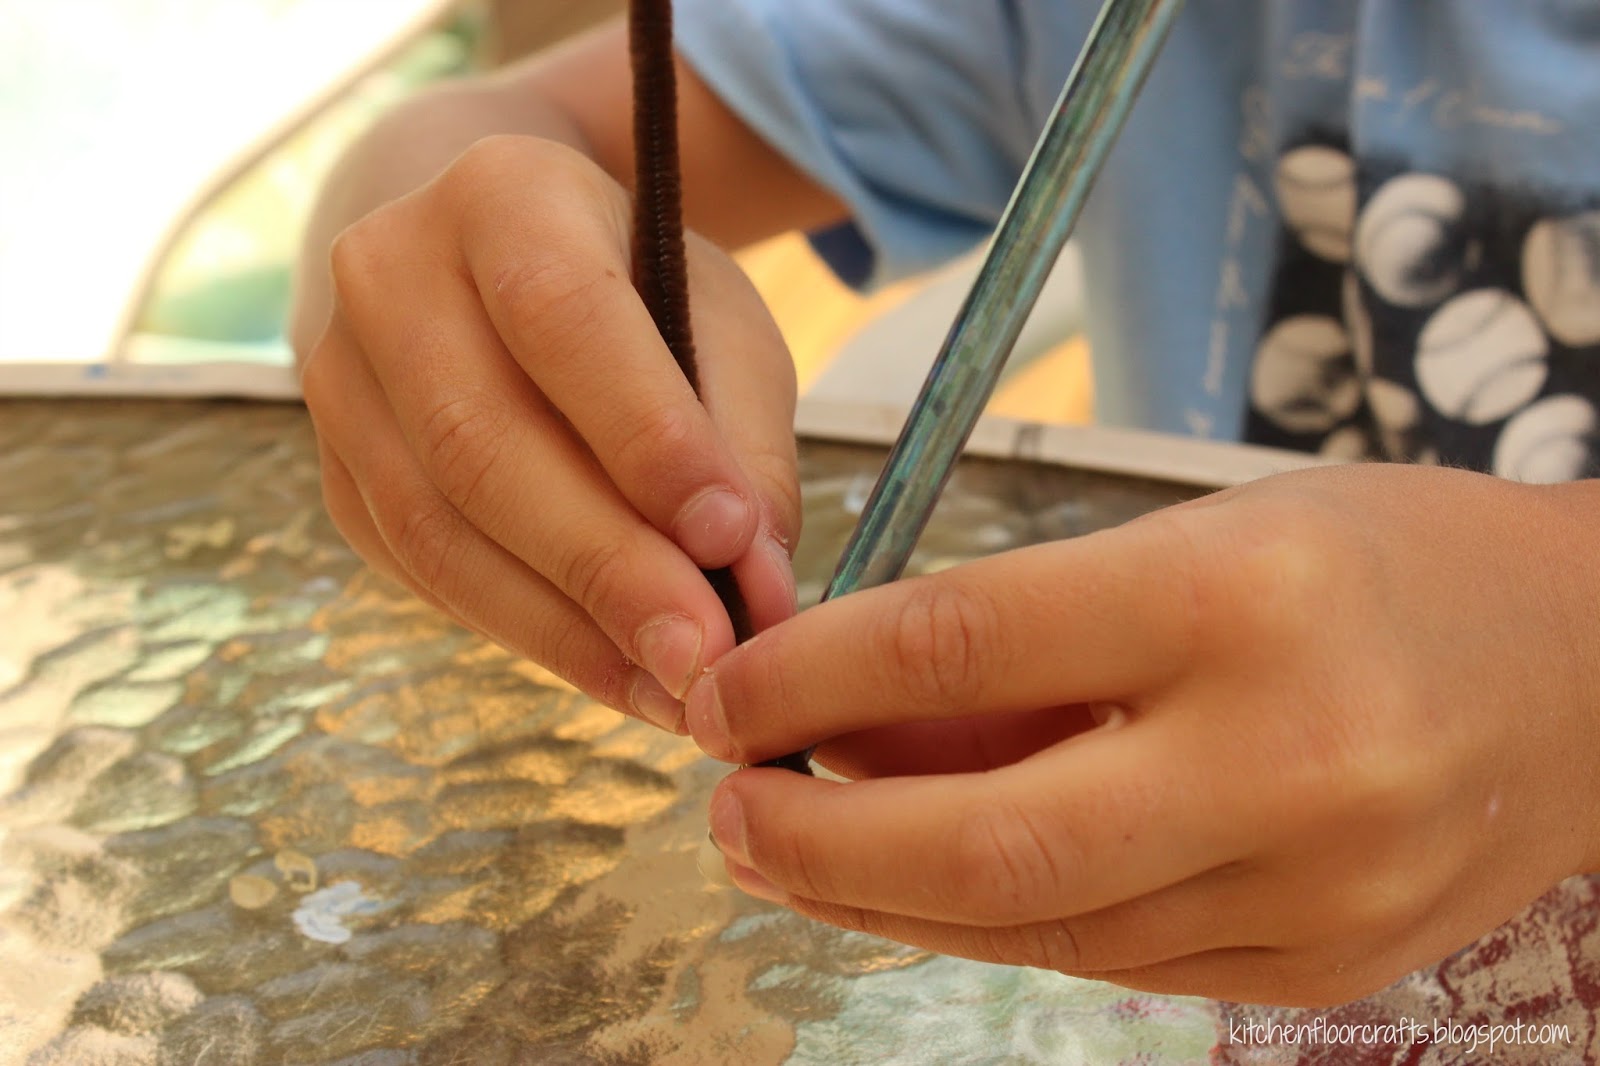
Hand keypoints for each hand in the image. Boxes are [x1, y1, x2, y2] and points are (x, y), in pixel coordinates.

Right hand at [299, 136, 800, 731]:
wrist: (487, 272)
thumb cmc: (628, 293)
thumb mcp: (712, 320)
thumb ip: (742, 439)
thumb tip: (756, 589)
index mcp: (498, 195)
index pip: (562, 317)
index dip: (646, 435)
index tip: (731, 537)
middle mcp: (388, 278)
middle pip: (482, 442)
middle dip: (605, 564)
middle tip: (706, 654)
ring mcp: (339, 384)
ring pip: (438, 529)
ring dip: (565, 626)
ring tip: (673, 686)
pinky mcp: (337, 480)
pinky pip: (426, 575)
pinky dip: (530, 636)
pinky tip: (616, 672)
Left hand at [686, 464, 1599, 1004]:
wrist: (1583, 666)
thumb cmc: (1374, 563)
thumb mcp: (1191, 539)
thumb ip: (1023, 647)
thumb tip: (847, 717)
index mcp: (1236, 596)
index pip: (962, 642)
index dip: (809, 677)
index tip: (725, 692)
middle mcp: (1283, 754)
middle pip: (987, 841)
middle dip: (820, 840)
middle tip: (726, 815)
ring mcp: (1314, 886)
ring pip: (1039, 928)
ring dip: (886, 900)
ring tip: (796, 858)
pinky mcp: (1325, 966)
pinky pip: (1114, 966)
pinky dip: (998, 930)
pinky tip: (926, 893)